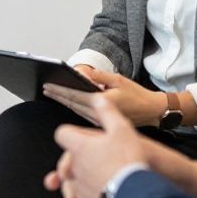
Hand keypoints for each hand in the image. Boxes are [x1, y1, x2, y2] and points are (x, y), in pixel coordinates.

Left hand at [44, 69, 168, 126]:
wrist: (151, 112)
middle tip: (45, 88)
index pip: (74, 95)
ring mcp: (98, 122)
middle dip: (57, 95)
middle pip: (71, 104)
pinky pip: (82, 115)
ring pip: (75, 111)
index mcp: (102, 102)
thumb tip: (80, 72)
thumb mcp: (118, 80)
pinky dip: (72, 107)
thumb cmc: (137, 95)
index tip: (47, 85)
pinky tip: (66, 102)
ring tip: (51, 93)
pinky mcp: (100, 125)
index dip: (59, 90)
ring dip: (62, 102)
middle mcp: (97, 114)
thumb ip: (97, 76)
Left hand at [45, 97, 153, 197]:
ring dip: (81, 181)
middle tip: (89, 161)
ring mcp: (79, 187)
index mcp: (80, 147)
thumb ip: (107, 112)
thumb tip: (98, 99)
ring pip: (72, 182)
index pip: (62, 134)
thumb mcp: (121, 129)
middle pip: (65, 161)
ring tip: (97, 180)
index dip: (69, 134)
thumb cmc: (127, 161)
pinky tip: (100, 196)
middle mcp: (75, 167)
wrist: (133, 194)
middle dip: (74, 161)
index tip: (78, 138)